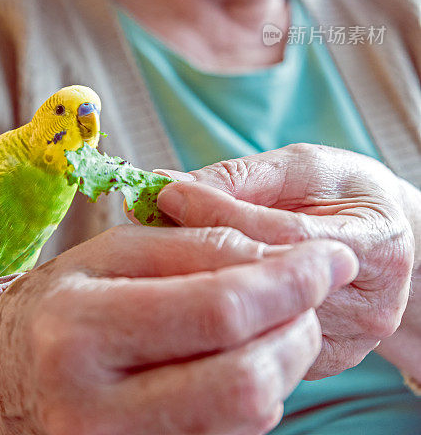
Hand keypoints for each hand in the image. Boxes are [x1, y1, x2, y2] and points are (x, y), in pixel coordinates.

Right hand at [0, 223, 357, 434]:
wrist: (1, 395)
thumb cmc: (56, 309)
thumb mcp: (110, 255)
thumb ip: (192, 246)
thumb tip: (278, 254)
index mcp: (81, 328)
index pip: (219, 308)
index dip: (290, 280)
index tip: (330, 257)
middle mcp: (94, 407)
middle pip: (246, 380)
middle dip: (299, 329)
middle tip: (308, 294)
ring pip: (248, 419)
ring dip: (283, 362)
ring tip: (273, 323)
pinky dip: (256, 396)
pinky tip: (239, 361)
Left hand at [155, 144, 414, 379]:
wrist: (385, 241)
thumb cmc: (341, 195)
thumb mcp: (302, 167)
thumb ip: (241, 177)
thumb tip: (167, 183)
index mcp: (377, 243)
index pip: (282, 233)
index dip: (219, 212)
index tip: (169, 193)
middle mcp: (371, 306)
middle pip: (265, 285)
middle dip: (200, 253)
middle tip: (149, 226)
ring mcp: (348, 345)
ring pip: (254, 322)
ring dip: (201, 285)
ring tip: (162, 253)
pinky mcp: (322, 366)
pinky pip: (255, 346)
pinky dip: (218, 316)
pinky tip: (191, 287)